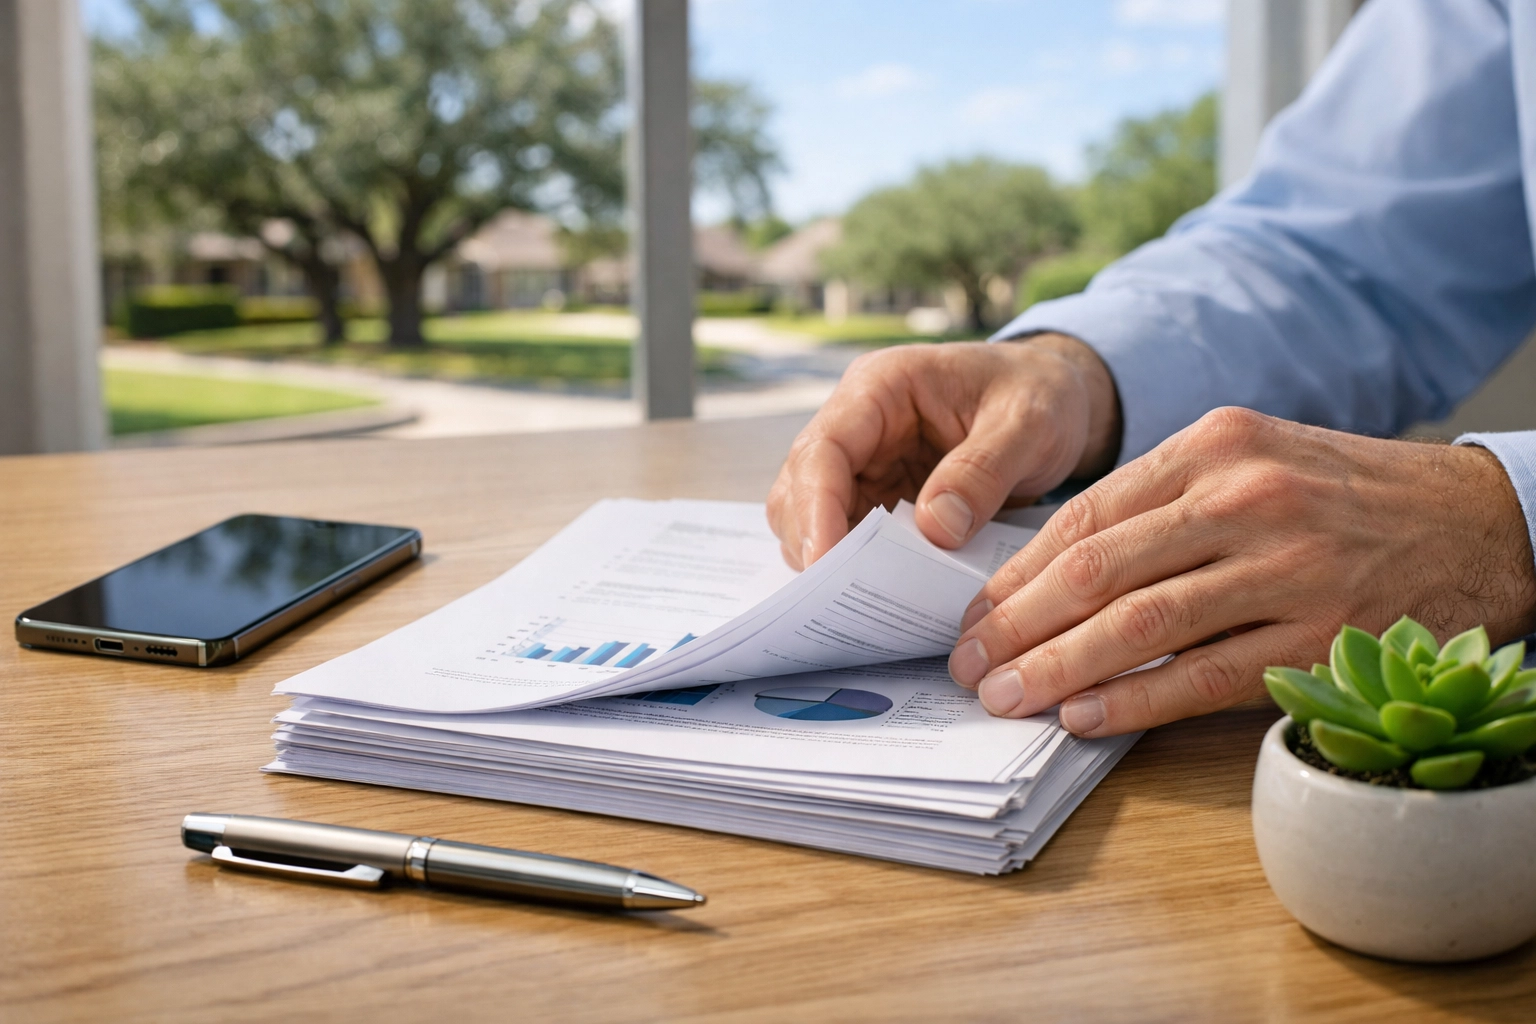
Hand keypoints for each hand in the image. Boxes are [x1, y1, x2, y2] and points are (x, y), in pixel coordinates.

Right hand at [766, 334, 1120, 568]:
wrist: (1057, 398)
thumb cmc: (1040, 394)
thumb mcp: (1028, 424)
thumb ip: (983, 471)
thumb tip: (935, 529)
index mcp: (881, 387)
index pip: (823, 449)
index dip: (816, 508)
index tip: (826, 564)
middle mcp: (857, 425)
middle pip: (800, 489)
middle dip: (814, 542)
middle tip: (844, 600)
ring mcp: (864, 464)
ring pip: (812, 519)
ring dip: (832, 561)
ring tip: (866, 603)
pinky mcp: (879, 498)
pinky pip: (849, 538)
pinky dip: (858, 568)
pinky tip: (884, 595)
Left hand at [947, 408, 1535, 736]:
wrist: (1476, 523)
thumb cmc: (1342, 497)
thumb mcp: (1252, 460)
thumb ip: (1162, 502)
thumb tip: (1058, 569)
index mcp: (1214, 447)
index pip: (1086, 516)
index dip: (1018, 573)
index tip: (975, 613)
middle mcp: (1245, 499)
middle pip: (1098, 569)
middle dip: (1018, 624)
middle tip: (969, 664)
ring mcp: (1286, 568)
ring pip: (1141, 624)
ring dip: (1058, 668)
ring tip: (1006, 697)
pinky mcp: (1321, 634)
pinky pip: (1204, 675)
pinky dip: (1134, 700)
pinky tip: (1083, 716)